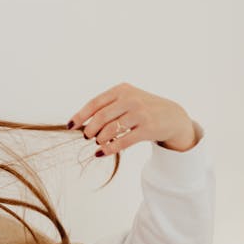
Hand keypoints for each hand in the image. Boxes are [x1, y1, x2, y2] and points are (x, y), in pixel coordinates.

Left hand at [68, 82, 197, 155]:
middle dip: (90, 129)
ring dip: (100, 139)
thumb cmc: (142, 108)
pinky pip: (123, 141)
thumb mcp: (126, 99)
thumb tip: (81, 122)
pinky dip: (109, 149)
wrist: (172, 115)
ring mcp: (140, 114)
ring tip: (98, 142)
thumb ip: (107, 106)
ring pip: (110, 130)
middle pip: (101, 118)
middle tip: (87, 136)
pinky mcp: (148, 129)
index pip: (95, 103)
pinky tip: (101, 153)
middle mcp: (130, 100)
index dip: (80, 116)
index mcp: (121, 90)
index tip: (71, 126)